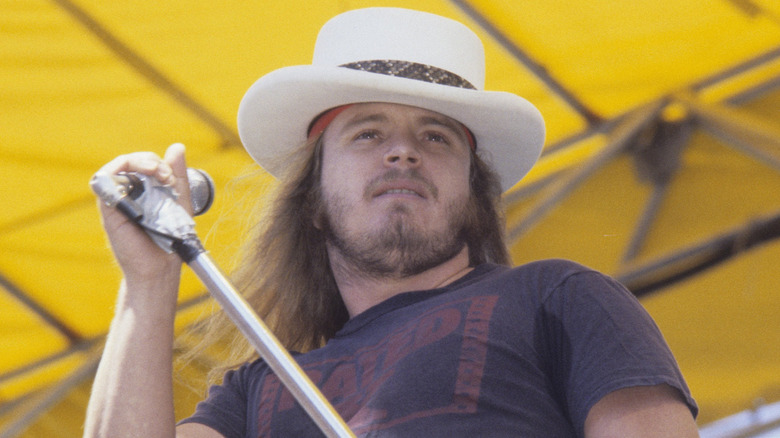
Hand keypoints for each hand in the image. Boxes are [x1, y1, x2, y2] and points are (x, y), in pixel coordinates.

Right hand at [95, 143, 192, 282]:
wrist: (161, 266)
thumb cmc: (171, 236)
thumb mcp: (178, 199)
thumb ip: (177, 175)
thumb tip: (177, 147)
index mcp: (145, 190)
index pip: (144, 162)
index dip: (156, 162)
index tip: (170, 176)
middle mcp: (129, 193)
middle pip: (130, 161)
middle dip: (149, 160)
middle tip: (164, 175)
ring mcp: (117, 201)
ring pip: (116, 167)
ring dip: (136, 163)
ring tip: (155, 173)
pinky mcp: (108, 210)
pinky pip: (102, 182)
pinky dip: (115, 174)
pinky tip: (133, 180)